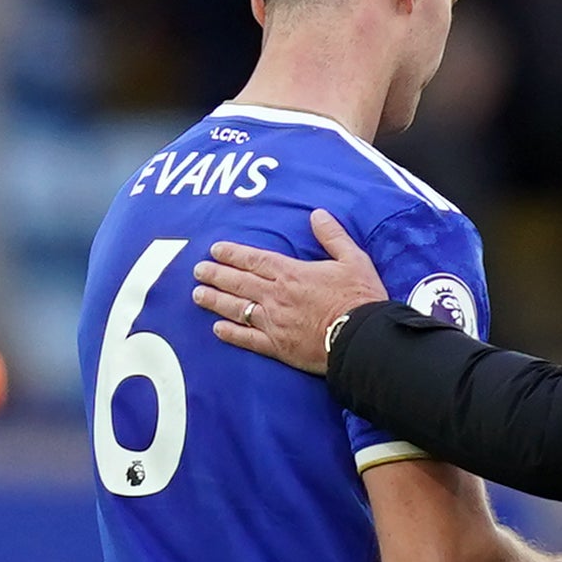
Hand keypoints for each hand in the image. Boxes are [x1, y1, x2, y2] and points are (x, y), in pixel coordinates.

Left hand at [194, 209, 388, 373]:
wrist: (364, 339)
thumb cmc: (361, 298)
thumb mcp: (353, 260)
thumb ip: (333, 236)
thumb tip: (318, 214)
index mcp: (290, 273)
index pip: (253, 259)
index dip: (232, 253)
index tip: (215, 250)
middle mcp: (275, 296)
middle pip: (237, 282)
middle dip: (215, 274)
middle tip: (198, 270)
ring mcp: (274, 322)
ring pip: (236, 308)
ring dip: (214, 300)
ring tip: (198, 295)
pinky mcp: (278, 346)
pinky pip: (247, 339)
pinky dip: (230, 333)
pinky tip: (217, 329)